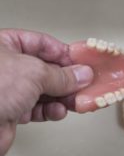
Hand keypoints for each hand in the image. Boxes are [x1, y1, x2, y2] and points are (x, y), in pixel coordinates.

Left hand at [0, 29, 93, 155]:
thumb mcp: (33, 74)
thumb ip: (61, 75)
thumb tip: (82, 74)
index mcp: (5, 46)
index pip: (43, 44)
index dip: (64, 54)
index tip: (83, 64)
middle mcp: (8, 67)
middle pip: (47, 69)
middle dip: (67, 80)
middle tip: (84, 85)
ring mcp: (10, 90)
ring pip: (45, 91)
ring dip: (63, 97)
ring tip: (76, 101)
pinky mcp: (13, 111)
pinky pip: (39, 108)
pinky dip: (51, 111)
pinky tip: (58, 111)